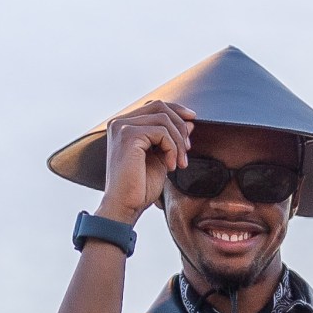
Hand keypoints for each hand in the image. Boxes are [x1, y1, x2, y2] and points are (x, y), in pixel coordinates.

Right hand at [100, 99, 195, 224]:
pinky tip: (170, 166)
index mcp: (125, 126)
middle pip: (159, 106)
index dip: (176, 110)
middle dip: (180, 126)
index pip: (154, 106)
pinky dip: (172, 148)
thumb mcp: (160, 158)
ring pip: (163, 119)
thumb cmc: (139, 188)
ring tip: (180, 163)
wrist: (124, 206)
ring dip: (178, 141)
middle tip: (187, 150)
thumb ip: (171, 140)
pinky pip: (161, 132)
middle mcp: (120, 122)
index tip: (192, 121)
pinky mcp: (128, 135)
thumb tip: (189, 122)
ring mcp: (122, 126)